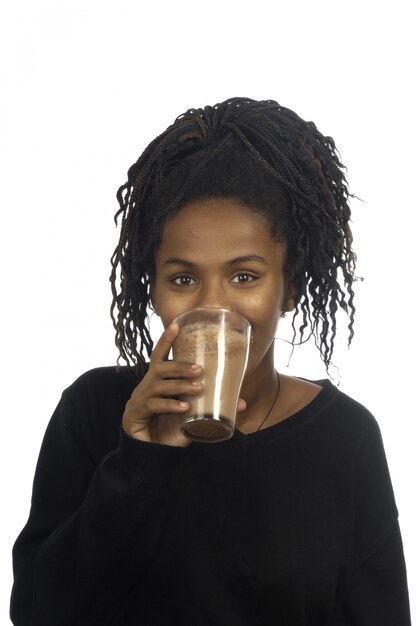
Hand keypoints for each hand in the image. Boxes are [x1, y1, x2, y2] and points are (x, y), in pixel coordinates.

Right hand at [122, 322, 203, 446]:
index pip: (159, 357)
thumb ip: (213, 408)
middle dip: (179, 366)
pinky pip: (152, 405)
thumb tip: (242, 401)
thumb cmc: (170, 432)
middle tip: (200, 370)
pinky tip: (184, 408)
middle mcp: (145, 388)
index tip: (176, 325)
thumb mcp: (195, 417)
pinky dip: (170, 405)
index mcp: (157, 383)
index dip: (166, 341)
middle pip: (159, 368)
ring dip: (179, 385)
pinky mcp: (133, 415)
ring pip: (157, 385)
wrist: (152, 458)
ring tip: (198, 389)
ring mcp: (137, 401)